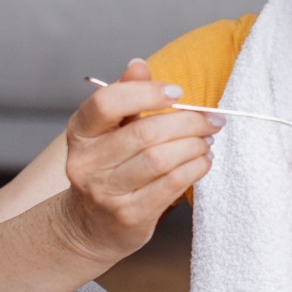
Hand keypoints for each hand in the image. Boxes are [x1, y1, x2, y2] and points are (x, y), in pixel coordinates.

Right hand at [56, 58, 221, 261]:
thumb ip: (126, 95)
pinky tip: (203, 161)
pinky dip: (195, 168)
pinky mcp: (129, 216)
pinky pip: (171, 185)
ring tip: (207, 140)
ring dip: (194, 146)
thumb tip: (138, 64)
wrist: (91, 226)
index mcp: (80, 133)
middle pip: (144, 133)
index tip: (177, 92)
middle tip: (212, 120)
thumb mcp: (109, 130)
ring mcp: (106, 193)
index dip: (146, 93)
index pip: (106, 103)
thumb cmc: (108, 168)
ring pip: (160, 159)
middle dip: (188, 122)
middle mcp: (86, 163)